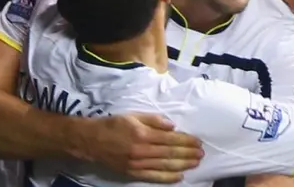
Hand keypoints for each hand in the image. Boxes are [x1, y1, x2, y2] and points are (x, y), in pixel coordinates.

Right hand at [85, 114, 203, 182]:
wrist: (92, 141)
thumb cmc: (114, 125)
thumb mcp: (133, 116)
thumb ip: (153, 120)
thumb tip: (172, 126)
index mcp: (143, 134)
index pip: (170, 138)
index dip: (186, 141)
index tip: (197, 141)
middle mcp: (142, 150)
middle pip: (170, 153)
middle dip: (188, 153)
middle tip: (201, 153)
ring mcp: (138, 164)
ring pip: (165, 166)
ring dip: (183, 165)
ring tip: (195, 163)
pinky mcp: (133, 173)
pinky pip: (154, 177)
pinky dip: (168, 178)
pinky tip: (179, 176)